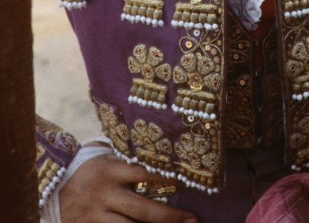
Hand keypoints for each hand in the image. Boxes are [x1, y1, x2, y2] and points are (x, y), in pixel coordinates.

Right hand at [59, 154, 197, 222]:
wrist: (52, 185)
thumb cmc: (89, 167)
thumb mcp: (106, 157)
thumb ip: (129, 159)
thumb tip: (163, 156)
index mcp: (111, 170)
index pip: (144, 173)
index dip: (166, 178)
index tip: (187, 182)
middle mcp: (105, 194)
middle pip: (142, 209)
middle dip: (169, 217)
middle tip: (192, 220)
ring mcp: (96, 215)